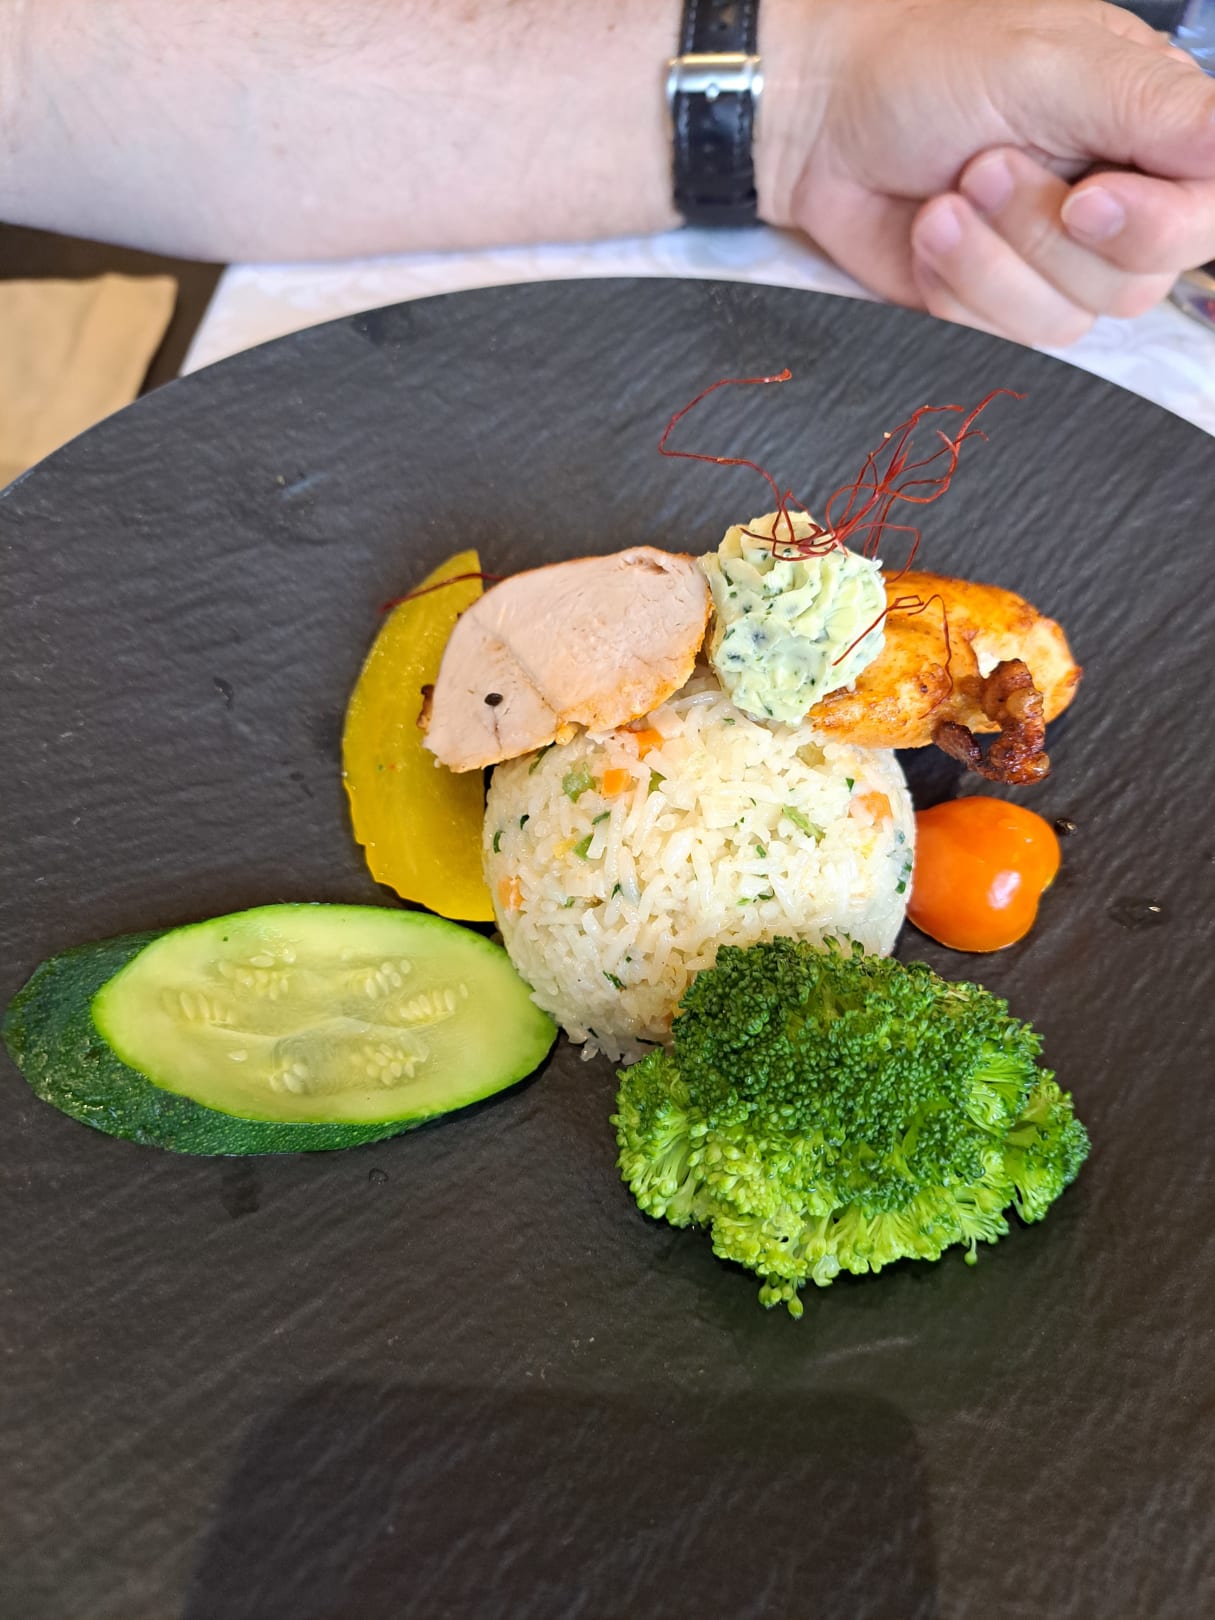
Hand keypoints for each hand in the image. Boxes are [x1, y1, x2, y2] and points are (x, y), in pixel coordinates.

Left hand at [760, 0, 1214, 344]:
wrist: (822, 117)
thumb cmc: (927, 65)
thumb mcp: (1053, 65)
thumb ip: (1156, 110)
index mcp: (1152, 129)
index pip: (1208, 213)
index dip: (1155, 227)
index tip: (1088, 198)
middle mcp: (1116, 201)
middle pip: (1133, 282)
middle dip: (1043, 233)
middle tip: (985, 165)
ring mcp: (1053, 261)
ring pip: (1065, 321)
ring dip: (991, 261)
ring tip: (949, 194)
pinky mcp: (996, 303)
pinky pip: (1001, 336)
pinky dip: (955, 287)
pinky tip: (929, 232)